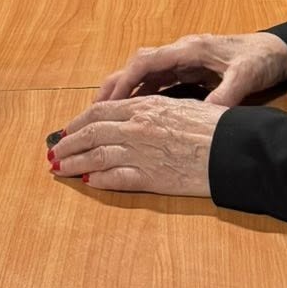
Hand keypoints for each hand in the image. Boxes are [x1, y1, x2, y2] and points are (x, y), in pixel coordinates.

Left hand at [51, 95, 228, 195]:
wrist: (233, 149)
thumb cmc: (213, 127)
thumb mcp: (179, 107)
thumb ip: (152, 111)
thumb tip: (132, 116)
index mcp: (144, 106)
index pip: (99, 111)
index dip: (78, 121)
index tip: (67, 130)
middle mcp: (137, 126)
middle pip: (91, 133)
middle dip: (68, 143)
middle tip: (53, 152)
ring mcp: (141, 152)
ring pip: (96, 155)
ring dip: (73, 162)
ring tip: (59, 169)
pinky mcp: (150, 177)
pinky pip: (115, 178)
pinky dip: (98, 180)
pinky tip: (87, 181)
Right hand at [96, 31, 286, 106]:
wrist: (278, 51)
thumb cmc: (260, 59)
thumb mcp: (245, 77)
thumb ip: (224, 95)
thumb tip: (205, 116)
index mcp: (188, 49)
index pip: (146, 62)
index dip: (125, 81)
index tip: (109, 102)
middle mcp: (181, 52)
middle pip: (137, 65)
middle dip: (115, 85)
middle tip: (96, 109)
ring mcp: (184, 60)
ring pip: (145, 72)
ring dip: (126, 90)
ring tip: (107, 113)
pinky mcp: (190, 69)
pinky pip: (158, 80)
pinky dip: (143, 93)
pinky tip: (136, 110)